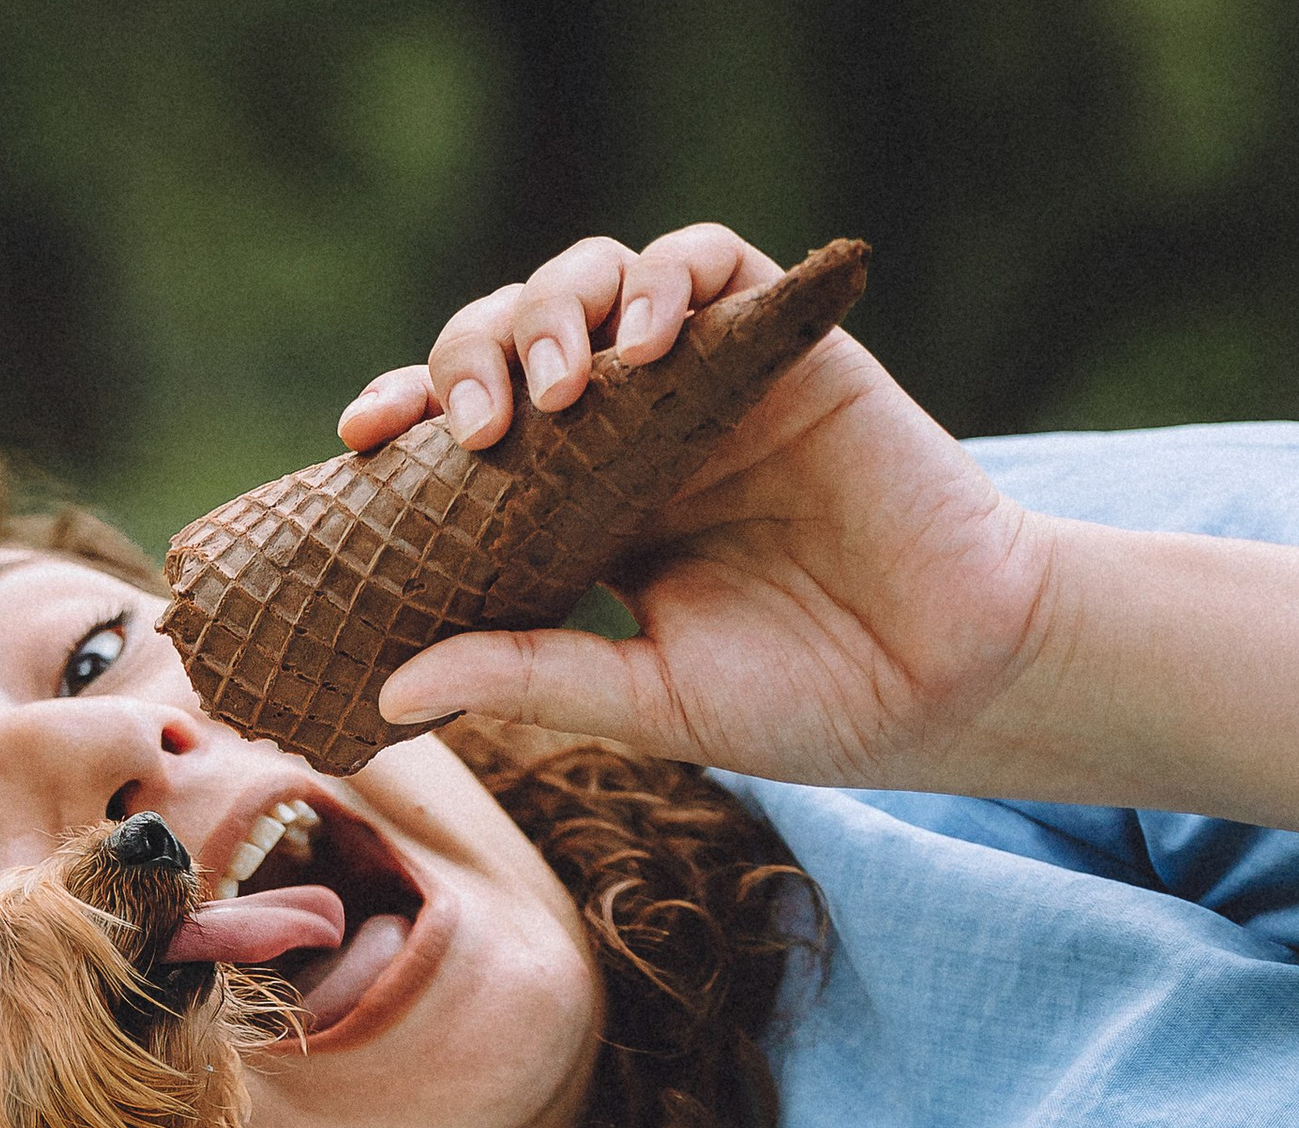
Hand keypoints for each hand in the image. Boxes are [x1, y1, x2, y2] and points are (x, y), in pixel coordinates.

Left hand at [335, 224, 1061, 795]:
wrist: (941, 682)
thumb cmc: (793, 700)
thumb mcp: (639, 698)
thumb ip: (525, 674)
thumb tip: (389, 690)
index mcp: (574, 512)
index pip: (463, 439)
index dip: (407, 419)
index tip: (358, 441)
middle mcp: (628, 433)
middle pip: (514, 341)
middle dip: (470, 361)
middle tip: (473, 432)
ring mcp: (704, 380)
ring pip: (598, 280)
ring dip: (558, 310)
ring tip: (562, 387)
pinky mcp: (785, 344)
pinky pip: (712, 257)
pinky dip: (668, 271)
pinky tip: (648, 326)